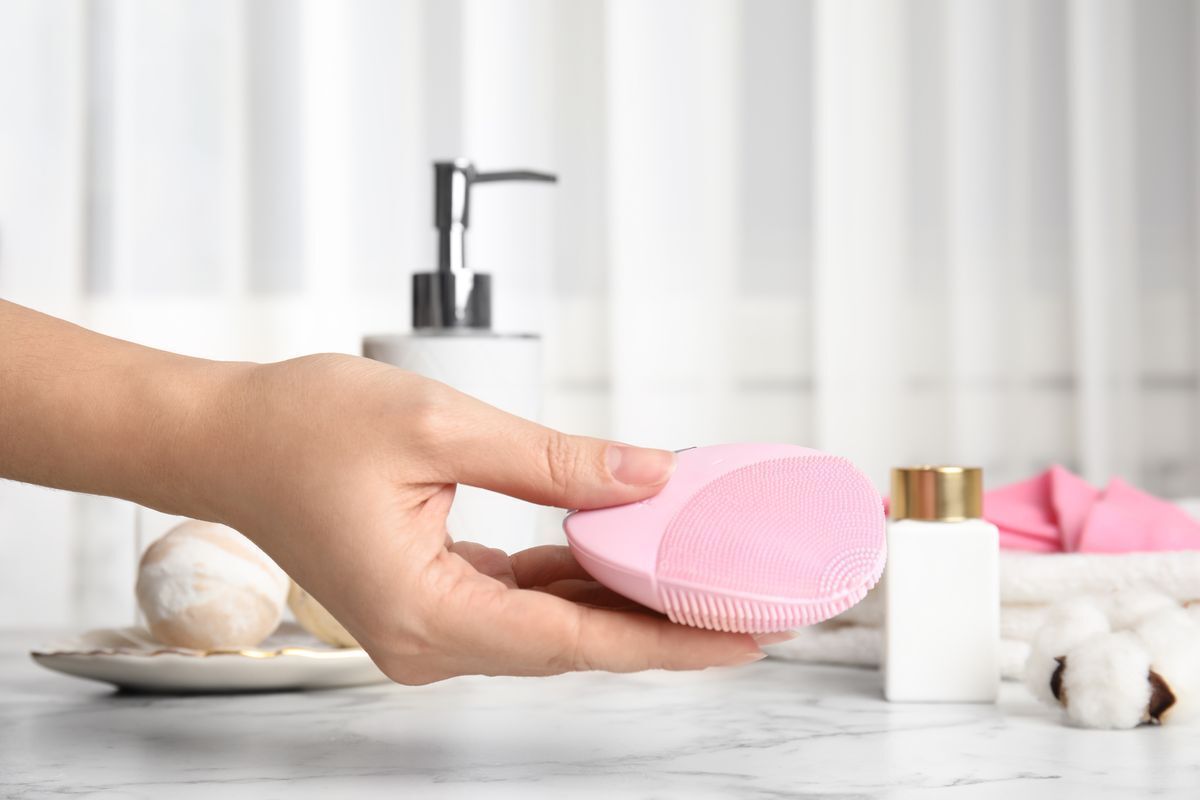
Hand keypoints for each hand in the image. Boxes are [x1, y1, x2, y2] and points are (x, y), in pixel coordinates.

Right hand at [189, 354, 764, 682]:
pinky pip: (519, 599)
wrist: (224, 437)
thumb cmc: (301, 428)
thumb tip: (646, 477)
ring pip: (551, 623)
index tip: (741, 637)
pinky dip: (572, 576)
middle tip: (744, 604)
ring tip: (698, 573)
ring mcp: (426, 626)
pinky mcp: (427, 600)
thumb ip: (554, 460)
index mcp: (425, 612)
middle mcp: (426, 639)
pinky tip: (620, 547)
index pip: (576, 639)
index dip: (667, 640)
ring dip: (621, 599)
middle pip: (572, 641)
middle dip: (660, 623)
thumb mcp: (442, 426)